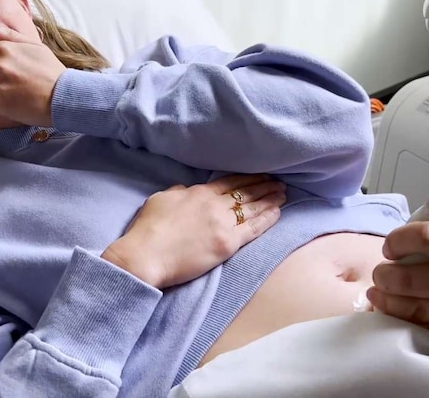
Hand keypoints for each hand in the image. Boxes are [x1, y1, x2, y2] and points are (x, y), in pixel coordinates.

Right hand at [102, 174, 285, 288]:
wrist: (146, 255)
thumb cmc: (147, 229)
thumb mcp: (160, 199)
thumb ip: (177, 192)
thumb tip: (185, 190)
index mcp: (198, 193)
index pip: (228, 182)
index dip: (246, 178)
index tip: (260, 175)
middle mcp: (214, 205)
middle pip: (245, 193)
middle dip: (263, 186)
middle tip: (278, 182)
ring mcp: (222, 224)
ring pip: (253, 208)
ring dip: (270, 200)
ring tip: (282, 195)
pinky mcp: (227, 244)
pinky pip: (253, 229)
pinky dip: (268, 219)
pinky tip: (278, 212)